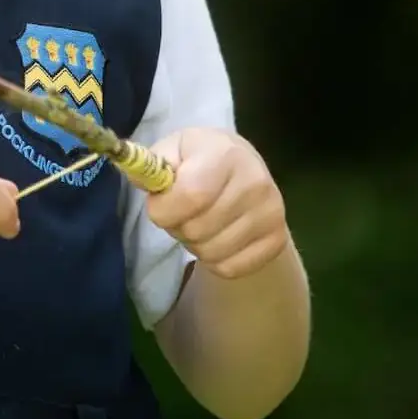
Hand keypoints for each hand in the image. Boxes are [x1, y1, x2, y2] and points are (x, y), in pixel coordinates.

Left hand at [146, 129, 290, 279]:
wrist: (242, 168)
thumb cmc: (198, 158)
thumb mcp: (172, 150)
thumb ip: (152, 165)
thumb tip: (140, 177)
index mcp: (225, 153)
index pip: (191, 196)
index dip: (164, 209)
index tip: (160, 203)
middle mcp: (255, 181)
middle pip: (197, 229)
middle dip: (178, 226)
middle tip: (184, 212)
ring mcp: (272, 212)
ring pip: (213, 253)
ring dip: (196, 244)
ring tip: (202, 221)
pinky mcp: (277, 240)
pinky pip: (230, 268)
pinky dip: (216, 260)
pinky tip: (219, 236)